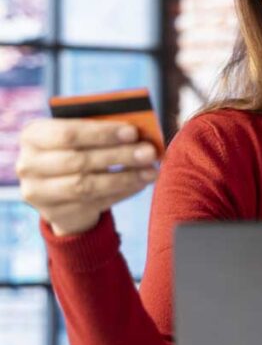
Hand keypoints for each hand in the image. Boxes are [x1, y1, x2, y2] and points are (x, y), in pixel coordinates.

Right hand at [16, 118, 159, 236]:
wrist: (60, 187)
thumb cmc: (77, 148)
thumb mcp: (83, 135)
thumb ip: (102, 130)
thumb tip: (138, 133)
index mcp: (33, 135)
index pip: (67, 134)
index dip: (102, 134)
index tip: (133, 132)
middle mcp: (27, 164)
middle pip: (77, 161)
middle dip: (118, 156)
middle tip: (149, 152)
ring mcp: (37, 193)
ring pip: (85, 186)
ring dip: (123, 178)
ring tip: (150, 171)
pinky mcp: (53, 213)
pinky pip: (93, 204)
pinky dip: (121, 193)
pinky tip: (139, 183)